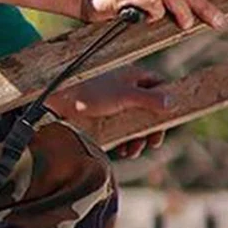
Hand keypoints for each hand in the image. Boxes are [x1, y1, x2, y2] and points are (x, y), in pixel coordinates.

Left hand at [47, 65, 170, 158]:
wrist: (55, 104)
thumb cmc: (89, 94)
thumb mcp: (124, 95)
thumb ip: (149, 99)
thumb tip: (171, 102)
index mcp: (132, 76)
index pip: (159, 85)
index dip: (166, 102)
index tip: (167, 122)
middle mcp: (124, 88)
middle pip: (148, 108)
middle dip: (150, 128)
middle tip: (152, 143)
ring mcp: (113, 103)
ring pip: (134, 122)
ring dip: (138, 138)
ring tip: (133, 151)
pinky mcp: (101, 118)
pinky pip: (120, 130)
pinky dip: (125, 141)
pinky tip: (123, 151)